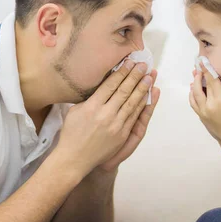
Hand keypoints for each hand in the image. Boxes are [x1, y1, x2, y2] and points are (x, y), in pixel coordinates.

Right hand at [54, 60, 153, 176]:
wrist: (74, 159)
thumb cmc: (71, 133)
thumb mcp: (74, 111)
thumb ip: (90, 98)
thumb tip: (103, 85)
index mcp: (91, 106)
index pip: (110, 85)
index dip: (121, 72)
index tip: (129, 62)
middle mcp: (105, 114)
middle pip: (124, 91)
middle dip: (135, 76)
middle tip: (143, 65)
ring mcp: (115, 125)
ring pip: (132, 103)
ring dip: (142, 88)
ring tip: (149, 76)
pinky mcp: (122, 135)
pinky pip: (134, 116)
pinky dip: (141, 104)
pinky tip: (146, 95)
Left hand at [189, 61, 220, 149]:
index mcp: (220, 100)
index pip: (211, 82)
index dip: (207, 70)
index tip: (203, 62)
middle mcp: (208, 105)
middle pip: (199, 87)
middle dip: (198, 76)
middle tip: (197, 67)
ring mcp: (203, 112)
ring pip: (193, 95)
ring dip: (193, 84)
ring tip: (195, 76)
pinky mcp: (201, 116)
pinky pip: (193, 103)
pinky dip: (191, 95)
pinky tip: (193, 90)